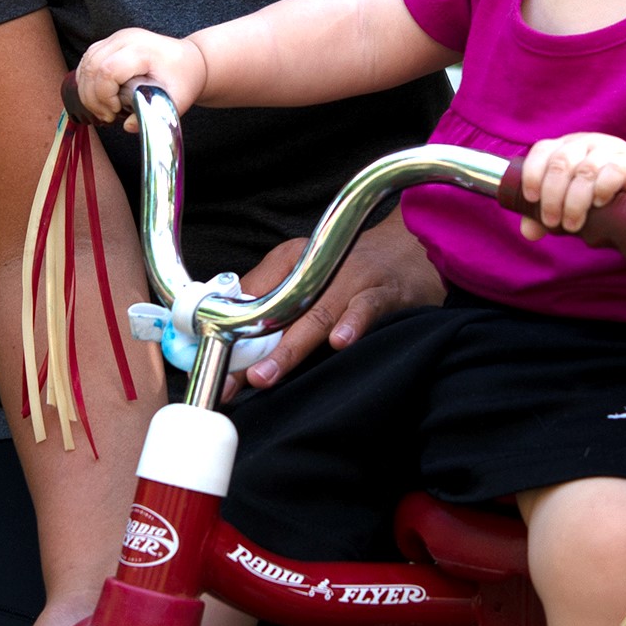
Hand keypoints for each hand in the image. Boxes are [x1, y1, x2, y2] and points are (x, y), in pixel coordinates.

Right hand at [74, 29, 206, 125]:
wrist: (190, 60)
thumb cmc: (184, 79)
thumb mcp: (177, 101)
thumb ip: (155, 116)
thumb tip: (128, 126)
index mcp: (143, 50)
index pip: (108, 70)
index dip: (105, 95)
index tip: (115, 112)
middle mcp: (126, 39)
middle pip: (92, 66)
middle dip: (93, 97)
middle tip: (107, 116)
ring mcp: (116, 38)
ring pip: (86, 63)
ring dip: (87, 91)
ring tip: (104, 110)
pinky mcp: (110, 42)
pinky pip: (87, 60)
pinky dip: (86, 82)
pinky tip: (98, 98)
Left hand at [228, 212, 443, 393]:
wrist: (413, 245)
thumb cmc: (353, 264)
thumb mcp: (306, 267)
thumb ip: (270, 292)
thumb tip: (229, 325)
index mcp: (293, 264)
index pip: (254, 300)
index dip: (231, 334)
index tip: (212, 365)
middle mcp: (320, 271)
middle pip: (282, 313)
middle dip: (254, 351)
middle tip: (234, 380)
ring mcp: (353, 280)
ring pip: (318, 315)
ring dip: (291, 347)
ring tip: (267, 374)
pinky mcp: (385, 292)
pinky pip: (367, 307)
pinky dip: (354, 324)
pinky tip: (340, 342)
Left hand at [518, 133, 625, 238]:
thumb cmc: (598, 197)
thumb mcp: (569, 204)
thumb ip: (546, 215)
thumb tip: (528, 232)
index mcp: (565, 147)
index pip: (542, 150)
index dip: (532, 173)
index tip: (531, 199)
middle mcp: (584, 143)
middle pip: (561, 162)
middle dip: (552, 196)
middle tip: (552, 222)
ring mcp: (609, 149)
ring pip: (585, 170)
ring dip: (575, 201)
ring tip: (573, 225)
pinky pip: (613, 171)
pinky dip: (601, 189)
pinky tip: (598, 204)